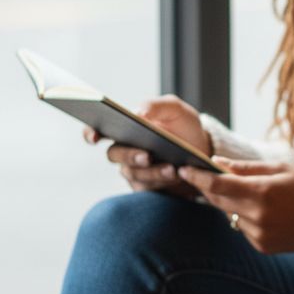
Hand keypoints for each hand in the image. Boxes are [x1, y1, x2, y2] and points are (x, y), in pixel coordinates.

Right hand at [83, 95, 210, 195]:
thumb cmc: (183, 126)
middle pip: (114, 155)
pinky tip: (175, 175)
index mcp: (124, 127)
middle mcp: (124, 149)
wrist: (203, 150)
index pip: (98, 130)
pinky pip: (147, 187)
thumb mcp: (175, 110)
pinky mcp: (146, 186)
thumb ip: (156, 106)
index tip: (94, 136)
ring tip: (171, 168)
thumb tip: (138, 113)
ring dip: (152, 171)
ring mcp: (133, 169)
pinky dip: (161, 182)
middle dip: (130, 155)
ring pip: (132, 173)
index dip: (90, 133)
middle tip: (147, 155)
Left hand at [177, 159, 293, 252]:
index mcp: (262, 192)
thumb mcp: (281, 169)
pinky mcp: (262, 246)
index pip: (218, 184)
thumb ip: (247, 168)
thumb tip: (217, 163)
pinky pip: (243, 228)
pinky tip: (263, 211)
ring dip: (229, 203)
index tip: (184, 168)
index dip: (197, 176)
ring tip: (241, 191)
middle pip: (218, 200)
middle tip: (199, 175)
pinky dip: (245, 217)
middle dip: (207, 187)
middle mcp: (258, 216)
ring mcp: (259, 234)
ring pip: (230, 215)